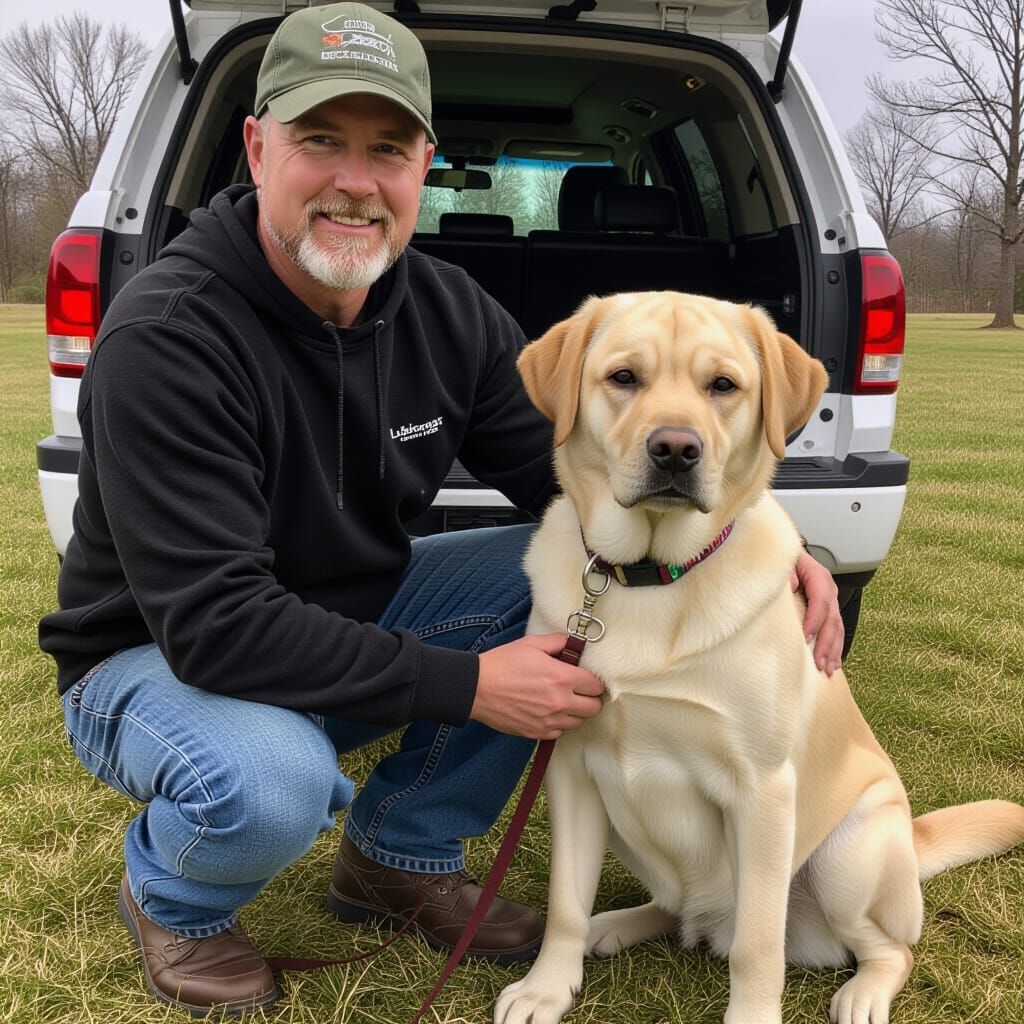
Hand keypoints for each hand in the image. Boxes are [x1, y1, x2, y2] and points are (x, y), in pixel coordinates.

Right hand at [473, 634, 604, 739]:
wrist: (477, 688)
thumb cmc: (503, 663)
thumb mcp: (532, 644)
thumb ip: (558, 642)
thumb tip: (574, 643)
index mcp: (563, 678)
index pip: (597, 685)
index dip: (594, 680)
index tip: (587, 678)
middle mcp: (560, 702)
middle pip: (594, 708)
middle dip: (590, 698)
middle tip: (580, 690)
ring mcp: (549, 721)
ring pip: (579, 722)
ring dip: (576, 712)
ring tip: (563, 701)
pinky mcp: (537, 732)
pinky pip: (560, 732)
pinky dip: (559, 723)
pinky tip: (549, 712)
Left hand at [791, 550, 841, 674]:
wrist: (790, 557)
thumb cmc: (785, 561)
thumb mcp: (784, 561)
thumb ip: (786, 571)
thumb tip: (791, 585)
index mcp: (818, 576)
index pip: (820, 600)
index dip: (814, 620)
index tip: (805, 638)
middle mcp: (828, 590)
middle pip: (832, 619)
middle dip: (826, 643)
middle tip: (819, 662)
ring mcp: (831, 602)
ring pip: (837, 628)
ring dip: (833, 650)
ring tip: (828, 669)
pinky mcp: (828, 612)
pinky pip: (836, 632)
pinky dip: (835, 649)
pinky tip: (834, 663)